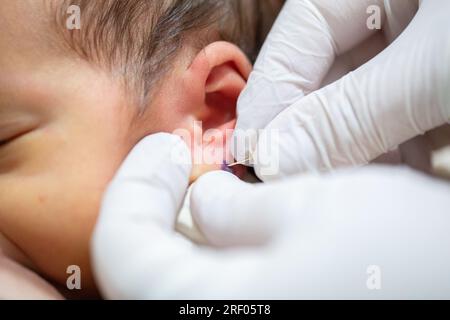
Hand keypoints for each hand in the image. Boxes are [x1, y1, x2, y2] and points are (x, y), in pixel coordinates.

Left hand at [91, 133, 449, 297]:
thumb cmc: (406, 261)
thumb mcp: (312, 209)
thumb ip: (237, 206)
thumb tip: (205, 199)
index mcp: (209, 310)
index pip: (122, 251)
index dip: (133, 189)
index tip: (164, 150)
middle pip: (142, 271)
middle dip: (151, 210)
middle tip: (177, 165)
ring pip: (177, 284)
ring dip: (179, 232)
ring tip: (207, 190)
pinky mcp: (272, 315)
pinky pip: (216, 293)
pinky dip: (212, 256)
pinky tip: (239, 228)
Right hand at [233, 0, 449, 180]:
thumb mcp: (435, 67)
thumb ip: (351, 114)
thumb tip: (273, 160)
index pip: (293, 41)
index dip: (268, 102)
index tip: (252, 158)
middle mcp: (382, 7)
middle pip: (321, 76)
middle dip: (312, 133)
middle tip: (298, 181)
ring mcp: (409, 42)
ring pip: (355, 101)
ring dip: (352, 148)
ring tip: (349, 186)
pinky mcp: (431, 74)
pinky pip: (393, 111)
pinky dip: (389, 146)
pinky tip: (391, 173)